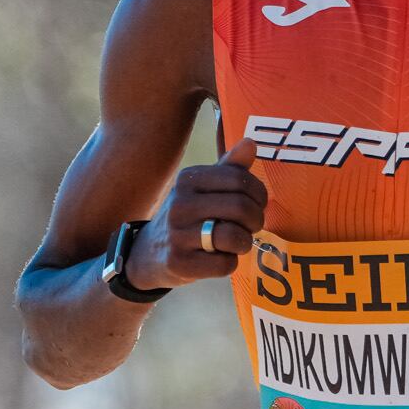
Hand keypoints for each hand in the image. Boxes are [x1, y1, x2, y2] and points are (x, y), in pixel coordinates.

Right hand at [142, 150, 269, 287]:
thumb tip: (251, 143)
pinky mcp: (179, 263)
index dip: (259, 194)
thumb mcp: (201, 188)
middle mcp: (181, 204)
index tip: (257, 204)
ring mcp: (178, 235)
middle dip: (256, 220)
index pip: (239, 179)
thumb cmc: (186, 216)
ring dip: (245, 242)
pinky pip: (224, 264)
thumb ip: (229, 168)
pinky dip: (230, 262)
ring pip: (234, 237)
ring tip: (238, 241)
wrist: (149, 252)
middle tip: (252, 226)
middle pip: (241, 208)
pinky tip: (220, 257)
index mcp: (188, 180)